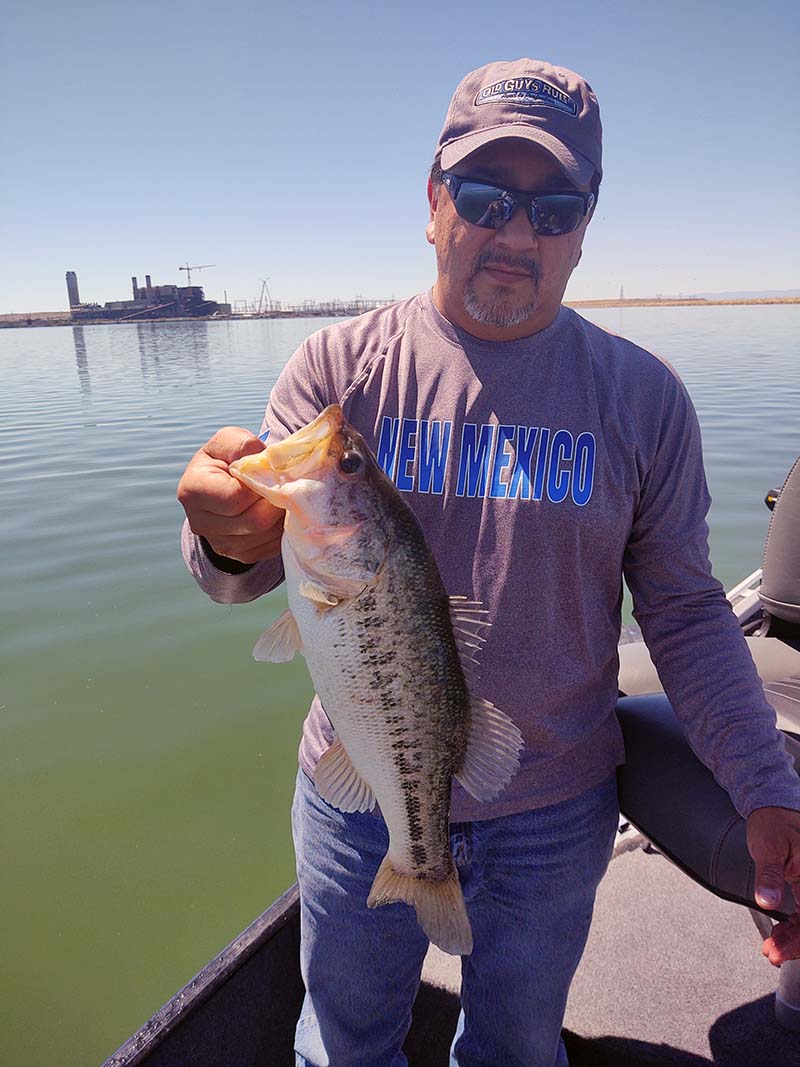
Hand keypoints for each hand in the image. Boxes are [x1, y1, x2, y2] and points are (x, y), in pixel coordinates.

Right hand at [177, 427, 284, 563]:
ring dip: (282, 515)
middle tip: (284, 484)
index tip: (267, 471)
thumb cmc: (226, 458)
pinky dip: (282, 529)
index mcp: (192, 491)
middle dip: (276, 501)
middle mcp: (200, 523)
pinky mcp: (239, 556)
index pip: (236, 497)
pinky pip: (272, 546)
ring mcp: (220, 544)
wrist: (222, 485)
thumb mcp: (229, 441)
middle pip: (254, 521)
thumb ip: (242, 444)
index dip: (260, 484)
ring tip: (281, 496)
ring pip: (267, 536)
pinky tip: (277, 512)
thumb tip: (263, 461)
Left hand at [747, 806, 799, 964]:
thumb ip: (769, 875)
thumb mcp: (767, 847)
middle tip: (773, 954)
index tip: (781, 952)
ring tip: (773, 949)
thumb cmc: (773, 822)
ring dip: (795, 938)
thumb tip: (767, 901)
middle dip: (796, 943)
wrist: (774, 809)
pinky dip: (795, 927)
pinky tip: (780, 935)